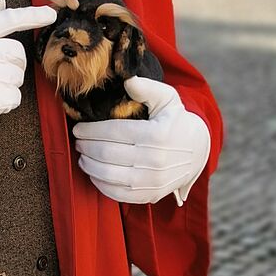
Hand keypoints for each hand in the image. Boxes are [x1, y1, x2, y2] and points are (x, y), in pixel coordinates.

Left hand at [71, 75, 210, 204]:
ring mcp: (151, 181)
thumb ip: (147, 88)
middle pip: (106, 154)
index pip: (112, 132)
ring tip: (82, 156)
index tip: (78, 129)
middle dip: (86, 147)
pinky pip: (117, 194)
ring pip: (107, 175)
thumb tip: (127, 81)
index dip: (90, 131)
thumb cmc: (175, 122)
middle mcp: (154, 160)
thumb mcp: (167, 99)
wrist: (197, 153)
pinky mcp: (149, 195)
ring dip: (88, 165)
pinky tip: (94, 172)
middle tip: (78, 142)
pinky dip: (100, 183)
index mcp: (156, 135)